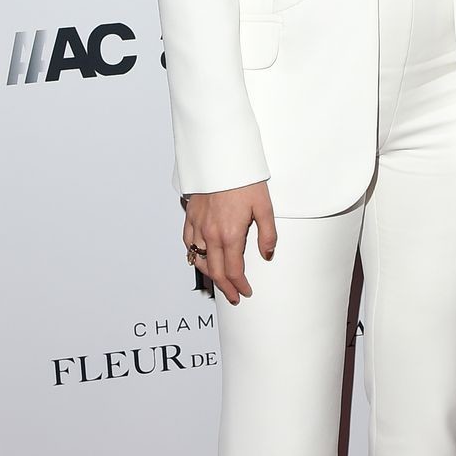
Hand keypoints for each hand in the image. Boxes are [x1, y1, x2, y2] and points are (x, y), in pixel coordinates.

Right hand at [182, 182, 276, 303]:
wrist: (222, 159)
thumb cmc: (245, 180)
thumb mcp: (264, 207)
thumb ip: (267, 234)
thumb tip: (267, 254)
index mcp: (230, 234)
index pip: (234, 271)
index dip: (239, 286)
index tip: (245, 292)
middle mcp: (211, 234)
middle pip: (215, 271)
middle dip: (225, 287)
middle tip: (233, 296)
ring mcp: (198, 226)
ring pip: (198, 259)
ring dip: (209, 274)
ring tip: (218, 282)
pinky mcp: (191, 216)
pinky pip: (187, 243)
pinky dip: (193, 255)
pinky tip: (199, 258)